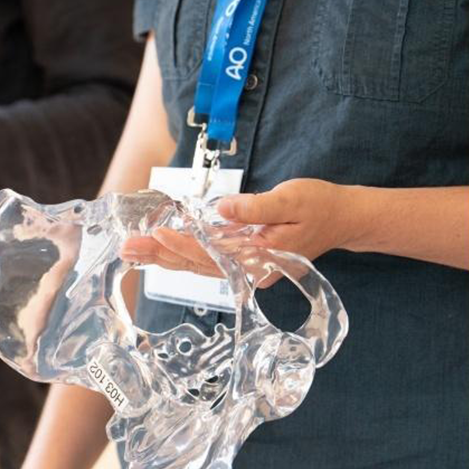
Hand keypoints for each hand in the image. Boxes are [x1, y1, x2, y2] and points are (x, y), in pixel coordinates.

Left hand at [121, 178, 358, 285]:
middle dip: (159, 256)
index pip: (212, 254)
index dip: (182, 244)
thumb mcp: (291, 199)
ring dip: (163, 258)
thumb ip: (255, 206)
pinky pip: (205, 260)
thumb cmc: (319, 205)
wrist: (342, 218)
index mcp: (262, 257)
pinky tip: (157, 250)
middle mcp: (250, 269)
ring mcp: (246, 266)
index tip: (156, 234)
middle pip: (197, 265)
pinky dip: (179, 255)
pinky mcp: (242, 258)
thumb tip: (221, 209)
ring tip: (132, 251)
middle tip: (126, 248)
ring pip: (197, 266)